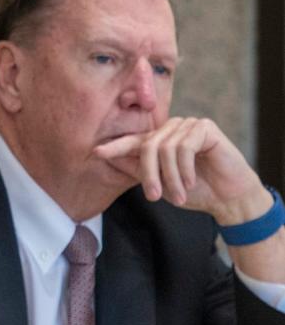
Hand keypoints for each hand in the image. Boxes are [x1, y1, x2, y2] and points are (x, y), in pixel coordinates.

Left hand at [93, 117, 269, 224]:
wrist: (228, 198)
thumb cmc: (194, 191)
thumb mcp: (160, 184)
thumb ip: (137, 170)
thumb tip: (108, 159)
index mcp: (159, 142)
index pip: (133, 141)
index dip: (115, 147)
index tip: (96, 152)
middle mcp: (171, 129)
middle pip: (147, 147)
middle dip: (149, 175)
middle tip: (154, 197)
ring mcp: (188, 125)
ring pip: (165, 149)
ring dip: (170, 177)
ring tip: (179, 194)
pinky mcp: (204, 127)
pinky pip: (184, 147)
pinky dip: (185, 169)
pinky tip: (193, 181)